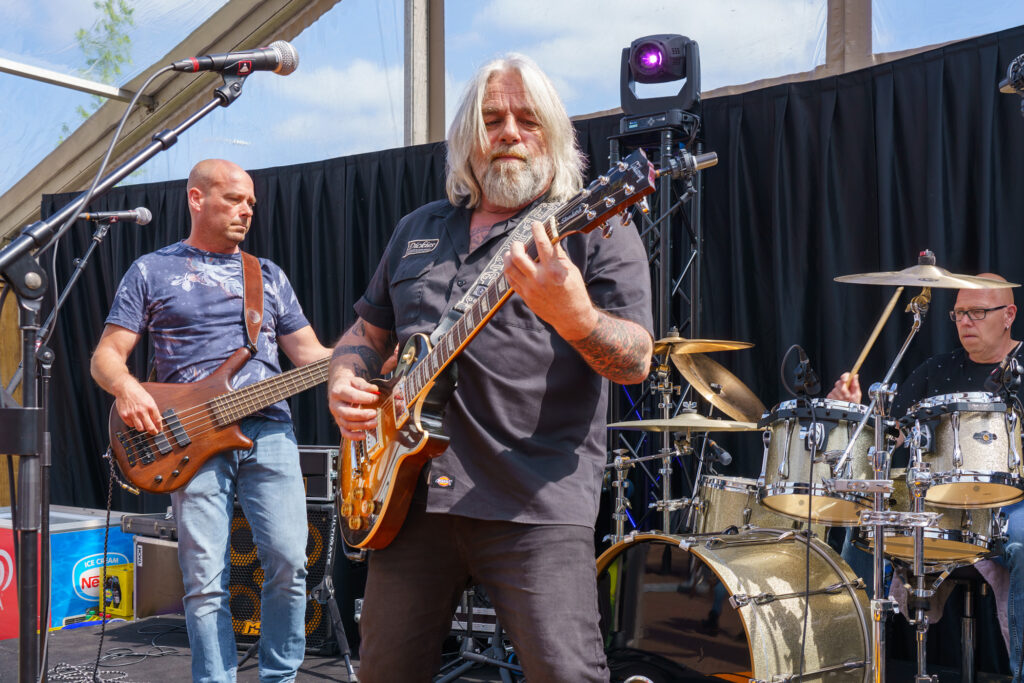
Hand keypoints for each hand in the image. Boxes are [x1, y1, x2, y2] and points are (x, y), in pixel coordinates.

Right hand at [114, 378, 162, 434]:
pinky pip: (131, 425)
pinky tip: (135, 420)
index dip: (159, 427)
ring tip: (144, 426)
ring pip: (140, 428)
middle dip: (153, 431)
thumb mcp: (150, 400)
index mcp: (150, 406)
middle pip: (150, 427)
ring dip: (143, 428)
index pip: (158, 420)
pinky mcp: (125, 416)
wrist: (125, 389)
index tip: (159, 429)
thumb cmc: (138, 393)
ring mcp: (133, 414)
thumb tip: (158, 420)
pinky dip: (134, 424)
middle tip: (154, 432)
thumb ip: (153, 410)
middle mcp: (142, 411)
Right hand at [328, 368, 381, 440]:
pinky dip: (353, 436)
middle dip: (362, 415)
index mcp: (338, 392)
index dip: (364, 398)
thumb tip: (374, 390)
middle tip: (374, 413)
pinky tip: (364, 435)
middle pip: (347, 413)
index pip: (351, 396)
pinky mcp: (340, 423)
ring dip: (362, 425)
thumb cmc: (348, 384)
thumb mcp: (355, 381)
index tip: (375, 398)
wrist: (338, 387)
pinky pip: (344, 432)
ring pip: (347, 424)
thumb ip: (364, 385)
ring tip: (374, 423)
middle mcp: (335, 405)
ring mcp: (336, 415)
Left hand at [503, 220, 597, 339]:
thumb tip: (551, 237)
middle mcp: (540, 279)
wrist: (571, 316)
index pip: (542, 244)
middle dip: (516, 244)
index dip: (537, 230)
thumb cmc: (574, 291)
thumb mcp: (571, 270)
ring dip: (508, 256)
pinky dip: (510, 269)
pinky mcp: (525, 296)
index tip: (536, 224)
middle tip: (520, 243)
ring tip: (513, 252)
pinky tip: (514, 265)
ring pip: (509, 268)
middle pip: (518, 256)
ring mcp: (530, 289)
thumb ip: (558, 254)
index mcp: (554, 270)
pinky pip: (510, 280)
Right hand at [827, 372, 861, 402]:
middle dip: (844, 390)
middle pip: (839, 383)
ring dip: (841, 396)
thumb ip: (856, 385)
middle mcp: (841, 386)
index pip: (845, 376)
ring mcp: (835, 391)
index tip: (845, 380)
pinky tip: (840, 402)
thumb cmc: (854, 403)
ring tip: (845, 401)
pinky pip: (831, 395)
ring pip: (835, 390)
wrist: (848, 411)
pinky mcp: (830, 396)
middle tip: (847, 396)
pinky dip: (836, 399)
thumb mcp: (857, 394)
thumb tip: (855, 376)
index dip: (844, 376)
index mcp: (848, 384)